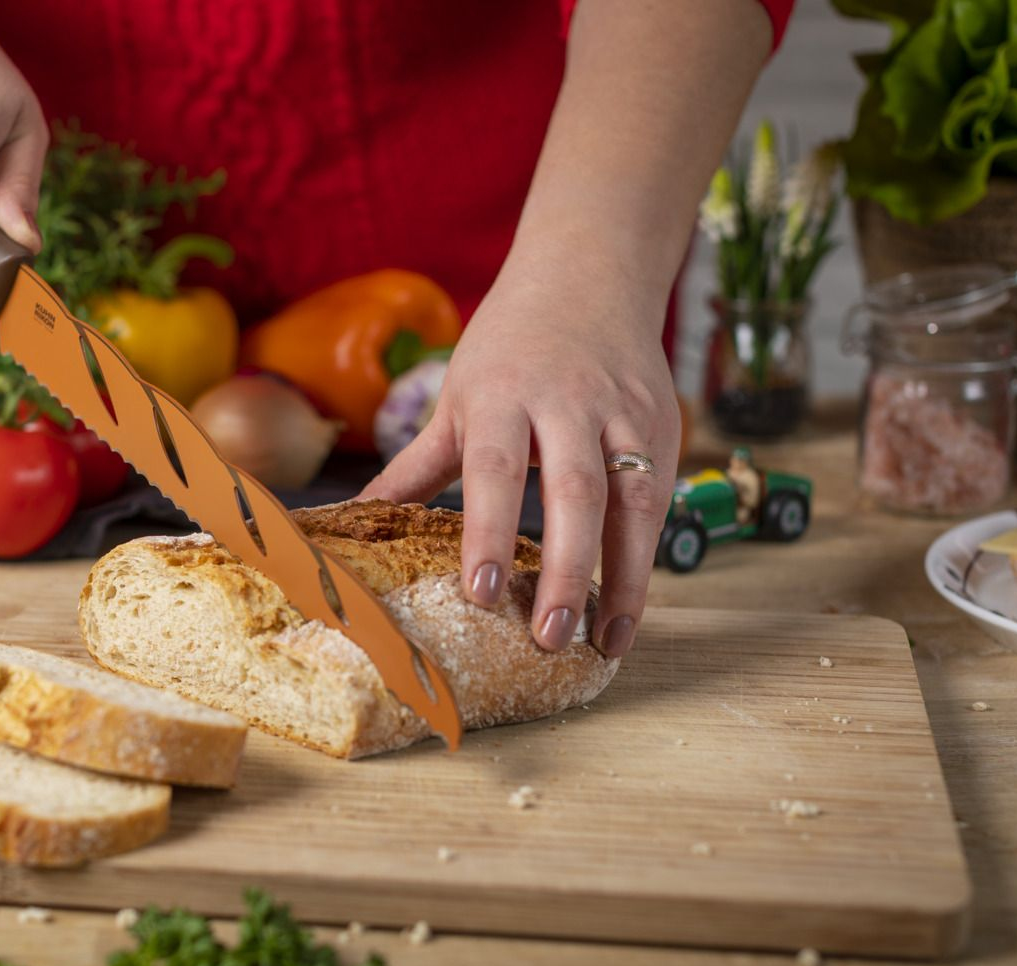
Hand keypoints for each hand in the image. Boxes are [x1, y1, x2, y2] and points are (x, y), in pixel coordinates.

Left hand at [362, 269, 680, 658]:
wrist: (589, 272)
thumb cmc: (509, 347)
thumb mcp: (456, 396)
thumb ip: (416, 466)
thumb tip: (353, 520)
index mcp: (502, 394)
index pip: (495, 469)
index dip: (488, 531)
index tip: (482, 594)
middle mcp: (568, 402)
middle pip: (574, 492)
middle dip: (565, 570)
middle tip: (549, 637)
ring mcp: (623, 411)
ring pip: (632, 499)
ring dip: (622, 576)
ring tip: (604, 641)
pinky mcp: (663, 423)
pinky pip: (660, 496)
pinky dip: (647, 554)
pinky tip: (627, 606)